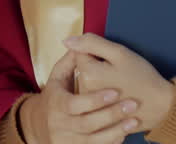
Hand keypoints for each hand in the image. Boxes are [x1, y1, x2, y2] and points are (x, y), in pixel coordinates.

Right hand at [19, 48, 138, 143]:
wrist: (42, 126)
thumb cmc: (57, 96)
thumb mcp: (58, 76)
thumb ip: (69, 61)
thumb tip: (73, 41)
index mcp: (55, 102)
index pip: (74, 104)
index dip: (95, 100)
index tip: (114, 92)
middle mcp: (59, 124)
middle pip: (86, 124)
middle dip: (111, 115)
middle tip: (133, 104)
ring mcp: (68, 140)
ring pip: (94, 140)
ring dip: (116, 130)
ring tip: (134, 119)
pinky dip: (112, 141)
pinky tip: (125, 132)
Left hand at [65, 34, 175, 132]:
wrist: (162, 106)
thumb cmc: (143, 77)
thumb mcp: (120, 53)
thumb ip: (92, 43)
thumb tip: (67, 40)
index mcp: (87, 74)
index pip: (81, 53)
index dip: (97, 52)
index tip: (111, 60)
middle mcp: (84, 91)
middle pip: (83, 69)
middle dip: (97, 67)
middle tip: (118, 73)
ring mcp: (90, 106)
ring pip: (88, 83)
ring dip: (100, 81)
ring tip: (120, 85)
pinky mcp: (98, 115)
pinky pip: (95, 98)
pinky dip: (104, 95)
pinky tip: (119, 96)